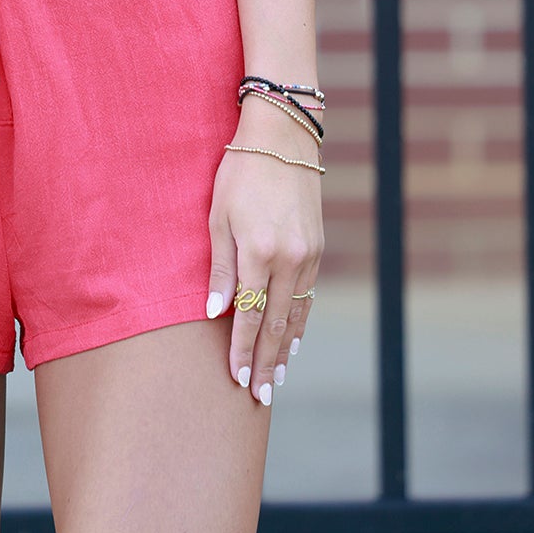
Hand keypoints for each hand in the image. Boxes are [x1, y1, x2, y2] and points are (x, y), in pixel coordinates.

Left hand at [205, 98, 323, 404]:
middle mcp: (290, 259)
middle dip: (267, 363)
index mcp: (259, 252)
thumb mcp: (218, 215)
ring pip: (297, 315)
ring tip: (278, 378)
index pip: (251, 316)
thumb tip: (215, 312)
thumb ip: (220, 267)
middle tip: (261, 396)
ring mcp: (309, 255)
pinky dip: (301, 322)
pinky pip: (308, 296)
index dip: (244, 351)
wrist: (283, 136)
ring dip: (286, 349)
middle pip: (277, 325)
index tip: (238, 379)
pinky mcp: (318, 247)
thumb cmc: (241, 170)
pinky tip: (294, 339)